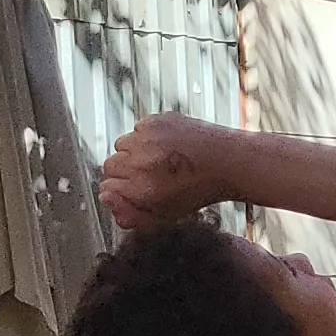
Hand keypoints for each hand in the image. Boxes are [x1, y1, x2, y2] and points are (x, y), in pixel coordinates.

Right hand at [98, 113, 231, 229]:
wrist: (230, 161)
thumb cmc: (200, 189)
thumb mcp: (167, 214)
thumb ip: (132, 213)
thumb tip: (105, 197)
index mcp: (141, 189)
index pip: (106, 188)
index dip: (121, 190)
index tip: (135, 189)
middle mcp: (140, 162)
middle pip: (110, 166)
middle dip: (126, 171)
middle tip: (150, 174)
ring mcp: (147, 139)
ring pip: (122, 145)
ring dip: (135, 152)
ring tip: (162, 159)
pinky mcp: (156, 121)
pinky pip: (137, 128)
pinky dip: (148, 136)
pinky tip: (169, 145)